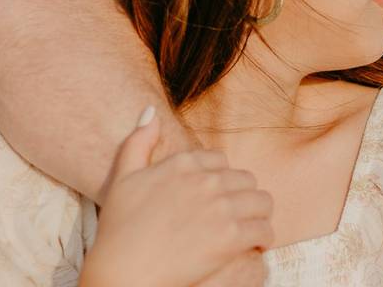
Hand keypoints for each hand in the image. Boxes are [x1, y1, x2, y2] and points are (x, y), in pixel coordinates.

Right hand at [80, 107, 272, 286]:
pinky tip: (254, 245)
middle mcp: (205, 179)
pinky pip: (264, 229)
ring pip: (262, 202)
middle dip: (243, 196)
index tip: (217, 196)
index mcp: (183, 163)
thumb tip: (151, 111)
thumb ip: (139, 141)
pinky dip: (263, 237)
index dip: (222, 179)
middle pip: (246, 179)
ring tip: (250, 228)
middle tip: (237, 215)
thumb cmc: (118, 230)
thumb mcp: (123, 178)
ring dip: (259, 215)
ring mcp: (220, 207)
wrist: (121, 274)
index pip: (221, 160)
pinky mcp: (230, 236)